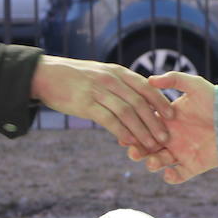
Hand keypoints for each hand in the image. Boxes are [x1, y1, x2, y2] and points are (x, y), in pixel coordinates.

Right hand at [31, 55, 169, 151]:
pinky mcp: (86, 104)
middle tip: (166, 138)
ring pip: (127, 113)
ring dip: (142, 131)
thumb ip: (118, 84)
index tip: (172, 116)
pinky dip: (122, 132)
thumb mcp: (100, 73)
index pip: (146, 87)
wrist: (46, 75)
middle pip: (140, 102)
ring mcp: (99, 91)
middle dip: (155, 121)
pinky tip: (129, 142)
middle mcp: (111, 79)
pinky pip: (109, 120)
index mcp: (117, 72)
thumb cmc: (75, 78)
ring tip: (152, 145)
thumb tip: (137, 99)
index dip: (161, 102)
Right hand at [126, 72, 217, 183]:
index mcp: (166, 120)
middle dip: (137, 151)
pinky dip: (170, 177)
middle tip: (133, 151)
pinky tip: (169, 172)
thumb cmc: (215, 99)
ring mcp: (181, 152)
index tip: (124, 134)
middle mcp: (170, 137)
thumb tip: (149, 79)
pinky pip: (178, 176)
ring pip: (158, 162)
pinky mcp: (193, 165)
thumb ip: (173, 79)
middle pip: (146, 147)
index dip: (133, 130)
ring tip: (153, 161)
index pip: (143, 126)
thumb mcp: (194, 85)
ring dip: (152, 164)